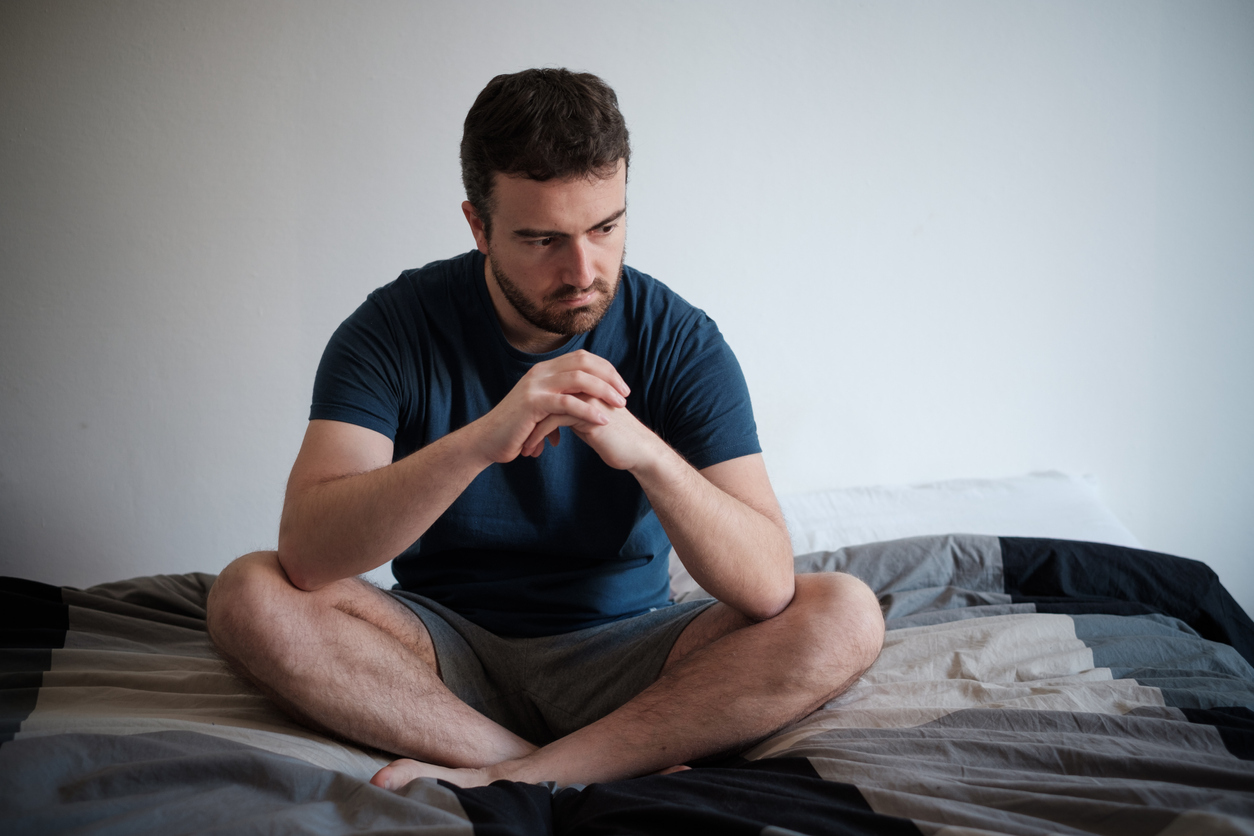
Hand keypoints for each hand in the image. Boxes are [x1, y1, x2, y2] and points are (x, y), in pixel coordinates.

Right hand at [471, 350, 630, 464]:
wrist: (488, 441)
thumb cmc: (518, 428)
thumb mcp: (542, 408)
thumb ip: (561, 400)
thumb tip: (585, 401)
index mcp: (545, 370)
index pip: (582, 357)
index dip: (605, 369)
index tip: (621, 386)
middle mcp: (540, 372)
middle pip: (584, 363)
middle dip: (609, 378)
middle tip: (626, 395)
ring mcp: (536, 386)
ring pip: (579, 379)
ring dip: (604, 392)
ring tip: (620, 406)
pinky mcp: (532, 403)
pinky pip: (567, 403)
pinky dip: (588, 411)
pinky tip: (603, 421)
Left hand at [522, 393, 662, 472]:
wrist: (637, 451)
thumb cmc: (615, 438)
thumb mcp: (591, 420)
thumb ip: (574, 410)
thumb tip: (555, 413)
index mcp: (585, 384)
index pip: (549, 390)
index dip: (534, 409)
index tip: (522, 428)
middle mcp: (585, 385)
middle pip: (544, 396)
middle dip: (527, 418)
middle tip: (516, 435)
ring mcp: (585, 397)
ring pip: (545, 407)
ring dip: (530, 429)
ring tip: (523, 448)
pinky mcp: (586, 413)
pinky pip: (553, 420)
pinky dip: (539, 436)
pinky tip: (533, 450)